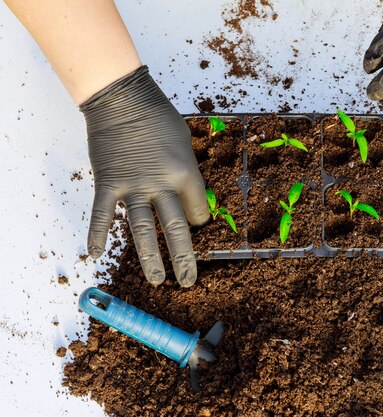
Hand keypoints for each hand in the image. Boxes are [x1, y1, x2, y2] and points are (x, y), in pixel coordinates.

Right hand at [82, 66, 209, 286]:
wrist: (122, 98)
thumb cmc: (158, 116)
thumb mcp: (185, 143)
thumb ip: (187, 172)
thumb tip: (189, 196)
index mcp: (186, 174)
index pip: (198, 212)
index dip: (199, 223)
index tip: (196, 227)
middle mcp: (161, 185)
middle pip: (176, 229)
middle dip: (185, 258)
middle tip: (189, 280)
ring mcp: (133, 187)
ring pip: (143, 230)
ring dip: (150, 258)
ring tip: (157, 280)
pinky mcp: (108, 184)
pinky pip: (103, 214)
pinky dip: (98, 234)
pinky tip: (96, 253)